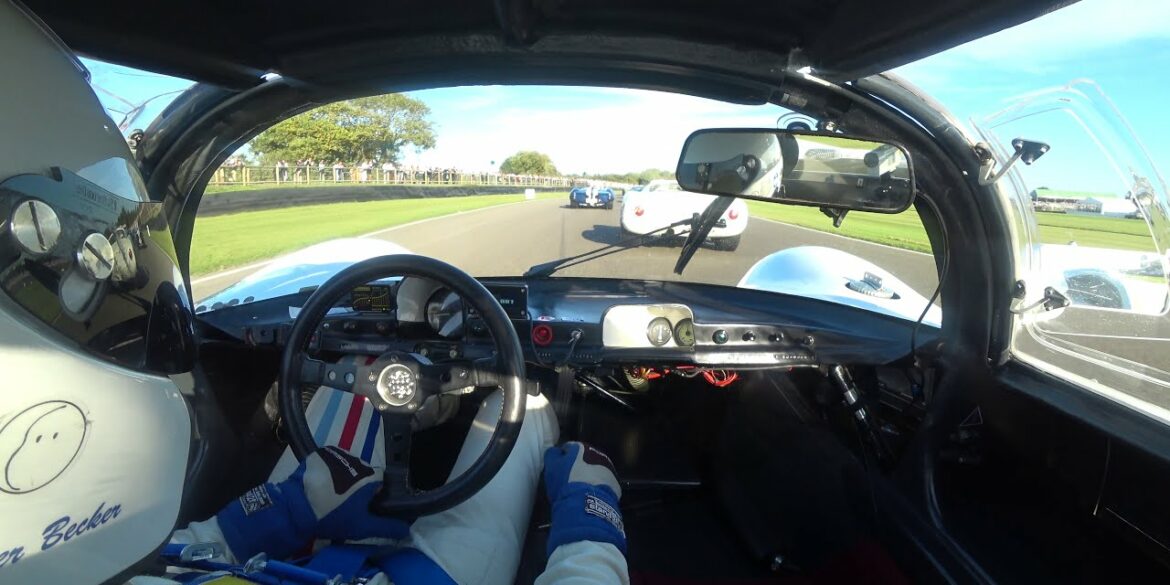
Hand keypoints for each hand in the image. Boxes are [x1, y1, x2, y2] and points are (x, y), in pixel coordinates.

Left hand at [217, 447, 407, 560]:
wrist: (296, 507)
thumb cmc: (333, 516)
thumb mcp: (362, 527)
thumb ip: (387, 528)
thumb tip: (407, 530)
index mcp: (371, 476)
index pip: (380, 482)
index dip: (373, 494)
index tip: (364, 506)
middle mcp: (358, 459)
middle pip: (363, 473)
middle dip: (356, 485)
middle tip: (344, 503)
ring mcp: (338, 454)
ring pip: (346, 466)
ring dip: (341, 477)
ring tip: (329, 494)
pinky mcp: (320, 453)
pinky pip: (330, 461)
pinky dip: (327, 470)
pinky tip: (319, 484)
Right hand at [543, 442, 625, 554]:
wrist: (587, 504)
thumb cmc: (566, 483)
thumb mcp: (551, 468)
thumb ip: (552, 456)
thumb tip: (555, 452)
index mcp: (581, 448)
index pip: (569, 448)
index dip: (563, 457)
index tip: (558, 468)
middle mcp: (597, 455)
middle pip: (585, 459)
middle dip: (579, 466)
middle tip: (570, 480)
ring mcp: (609, 469)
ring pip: (596, 471)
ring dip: (590, 477)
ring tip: (581, 490)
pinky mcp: (615, 484)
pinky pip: (604, 484)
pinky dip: (599, 488)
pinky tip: (591, 496)